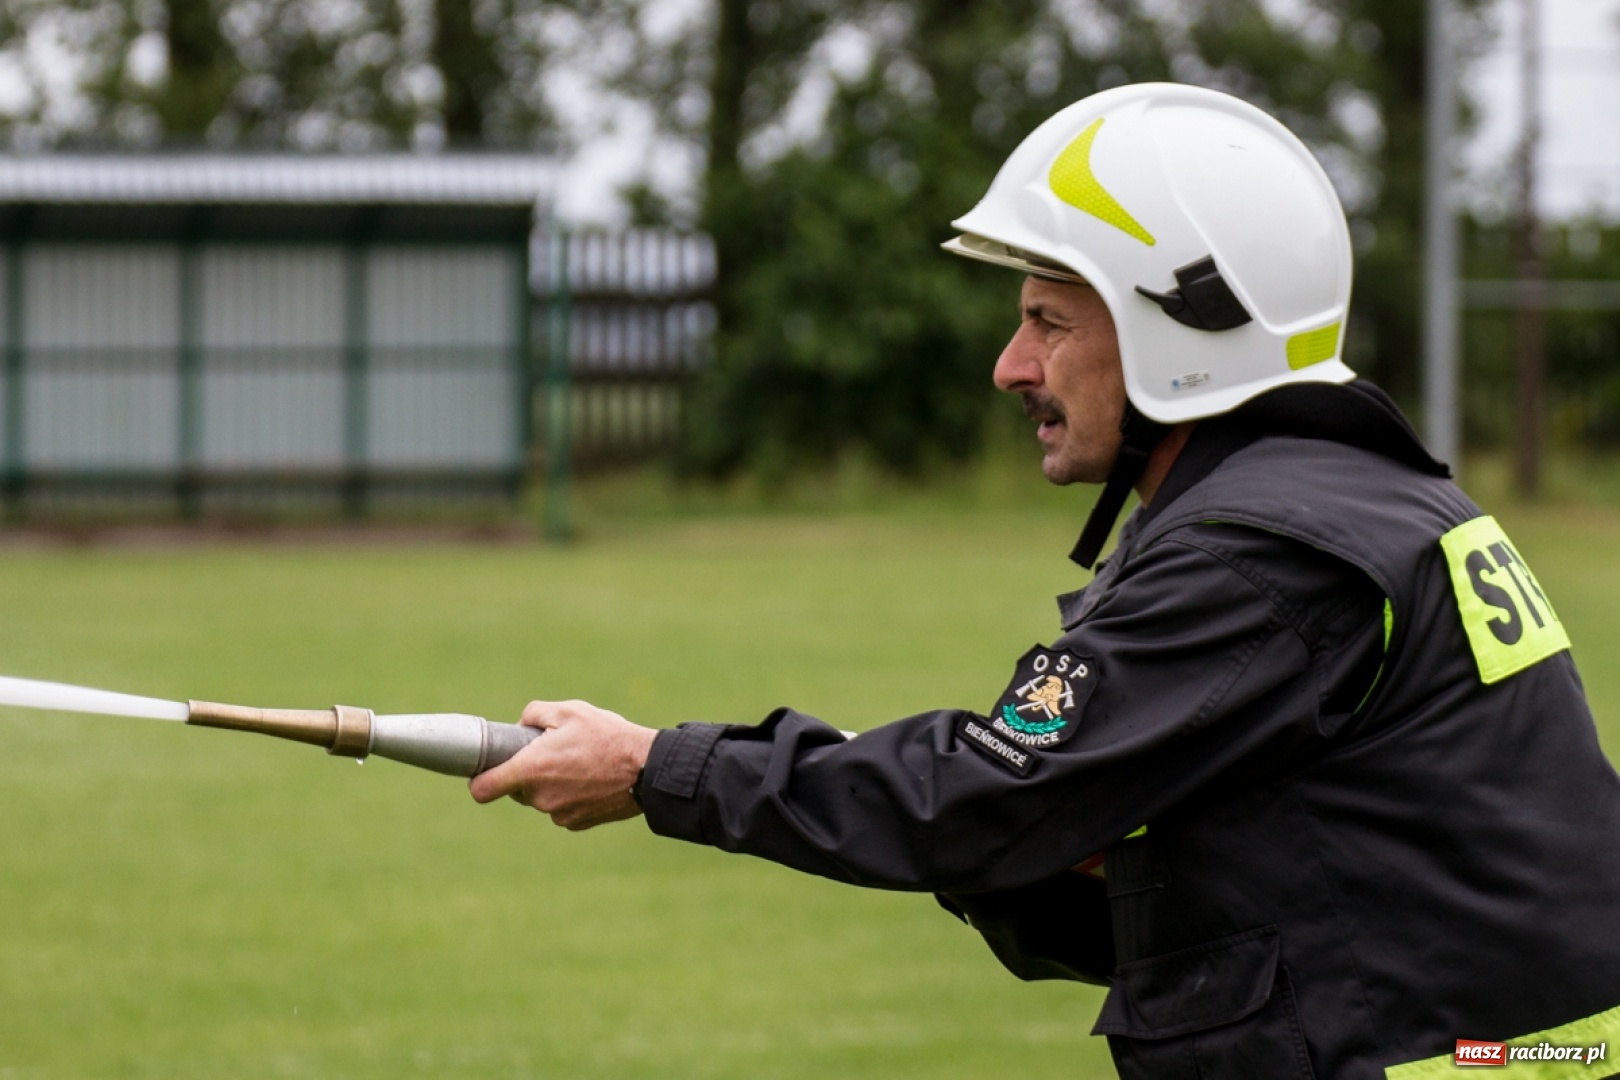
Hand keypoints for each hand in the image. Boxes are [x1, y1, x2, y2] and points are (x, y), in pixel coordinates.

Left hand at [468, 700, 657, 828]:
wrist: (646, 769)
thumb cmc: (607, 736)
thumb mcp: (570, 710)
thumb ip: (535, 713)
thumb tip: (521, 725)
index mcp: (531, 769)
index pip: (482, 790)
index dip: (479, 780)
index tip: (486, 769)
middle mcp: (539, 797)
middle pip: (516, 789)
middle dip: (527, 772)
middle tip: (553, 752)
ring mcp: (558, 813)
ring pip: (540, 798)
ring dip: (550, 783)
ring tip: (579, 763)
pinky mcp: (576, 823)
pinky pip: (561, 808)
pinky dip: (569, 795)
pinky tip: (591, 779)